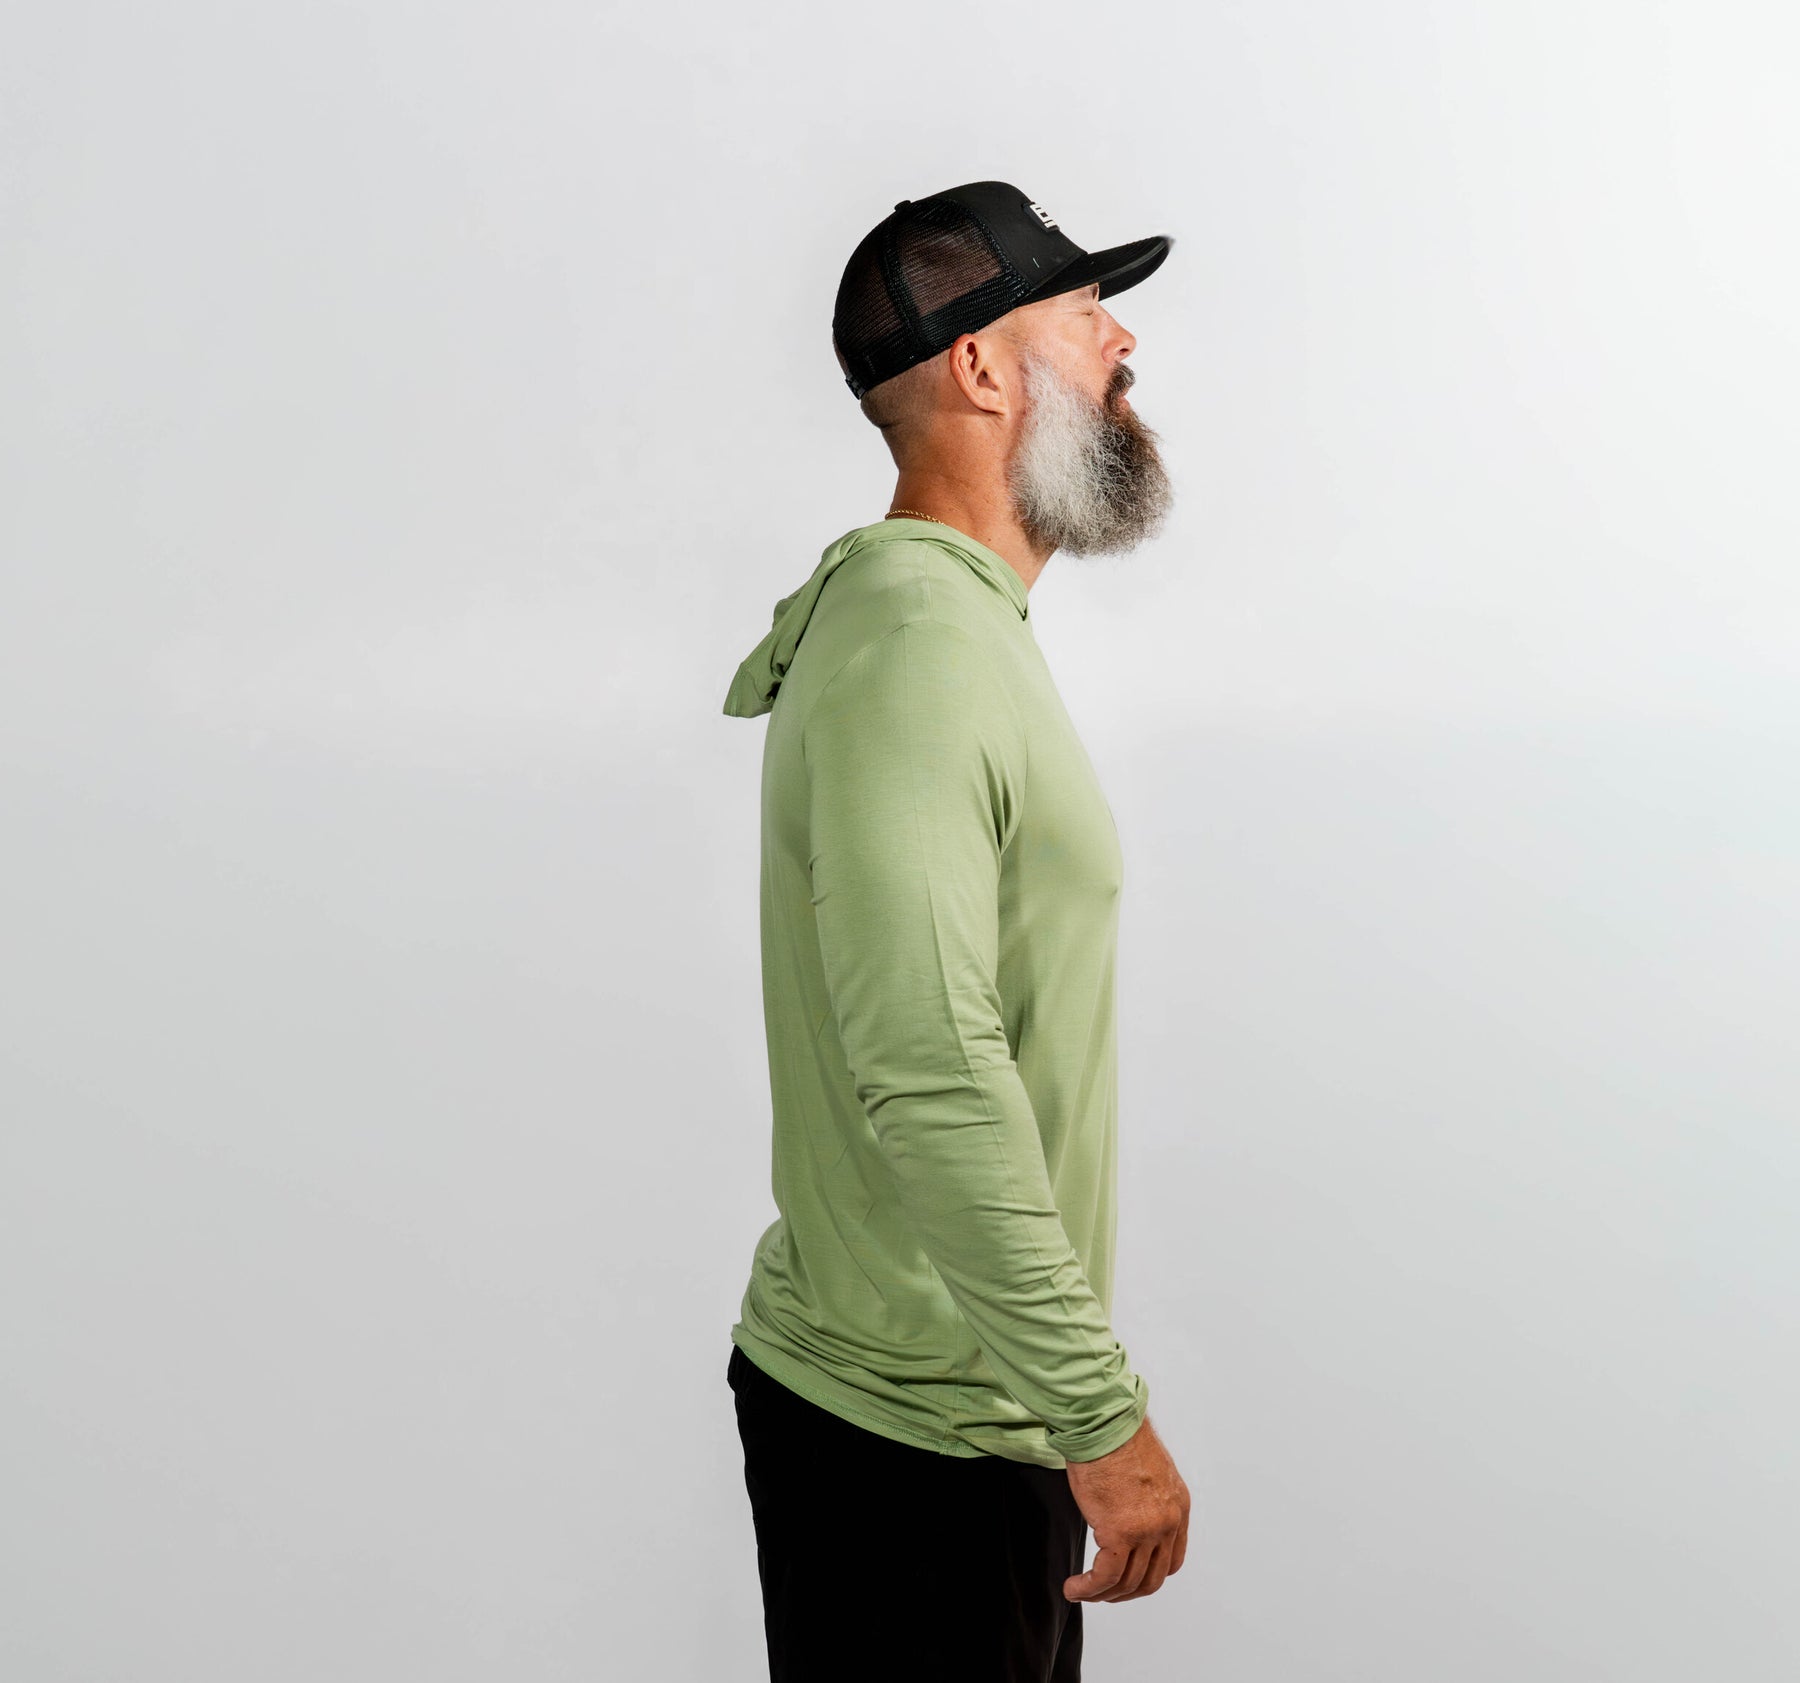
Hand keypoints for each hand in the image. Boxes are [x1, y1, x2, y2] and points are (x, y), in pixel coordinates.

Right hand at [1061, 1414, 1189, 1602]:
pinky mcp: (1119, 1533)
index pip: (1172, 1559)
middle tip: (1103, 1593)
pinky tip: (1074, 1586)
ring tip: (1081, 1591)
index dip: (1148, 1574)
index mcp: (1177, 1506)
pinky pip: (1106, 1576)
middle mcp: (1168, 1522)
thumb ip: (1144, 1497)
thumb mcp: (1144, 1470)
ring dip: (1102, 1594)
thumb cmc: (1115, 1434)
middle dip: (1126, 1592)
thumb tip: (1125, 1512)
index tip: (1127, 1577)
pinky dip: (1089, 1588)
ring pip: (1127, 1582)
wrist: (1104, 1420)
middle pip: (1151, 1578)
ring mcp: (1146, 1531)